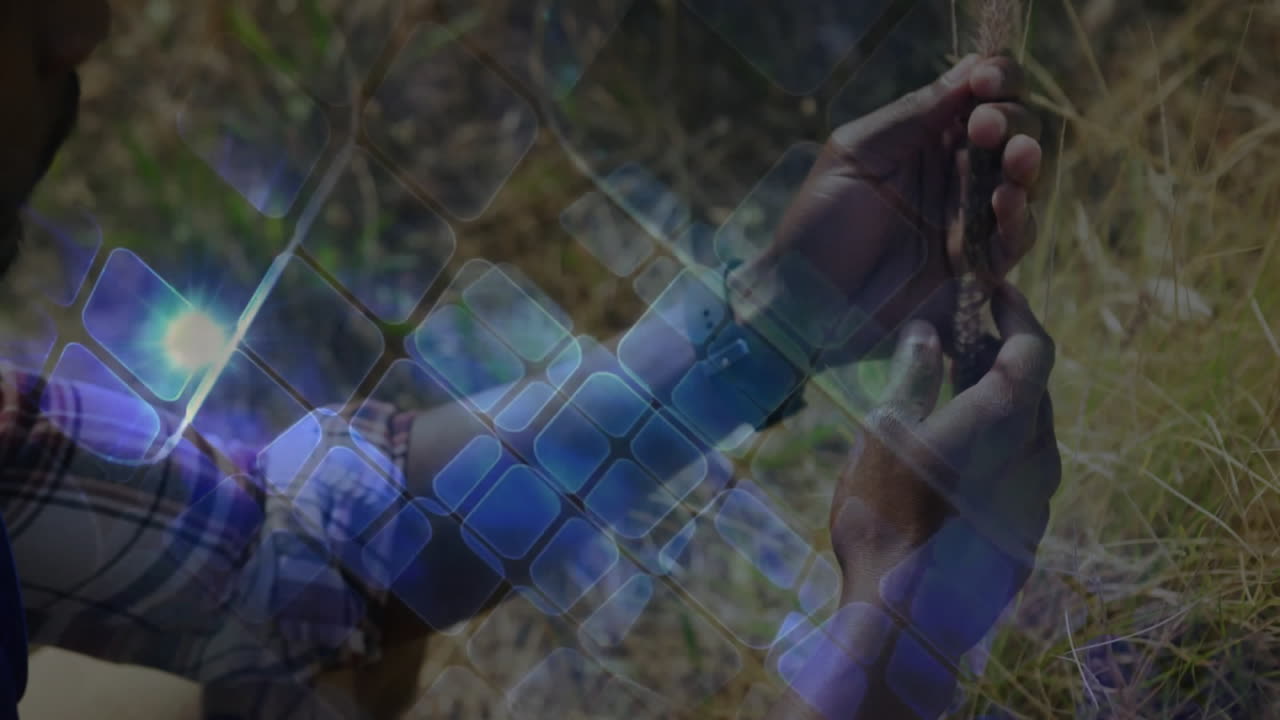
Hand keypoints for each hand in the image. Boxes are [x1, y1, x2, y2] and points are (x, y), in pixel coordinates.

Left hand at [735, 54, 1041, 364]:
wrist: (804, 301)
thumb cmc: (817, 223)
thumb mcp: (856, 155)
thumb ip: (914, 113)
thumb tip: (974, 63)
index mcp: (925, 136)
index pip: (980, 93)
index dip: (998, 79)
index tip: (988, 80)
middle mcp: (954, 170)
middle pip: (1012, 131)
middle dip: (1011, 120)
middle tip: (984, 127)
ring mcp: (968, 216)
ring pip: (1022, 181)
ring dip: (1025, 165)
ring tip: (1015, 158)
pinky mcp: (976, 265)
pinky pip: (1014, 238)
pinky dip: (1019, 219)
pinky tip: (1006, 203)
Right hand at [826, 283, 1059, 716]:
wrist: (904, 613)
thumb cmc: (886, 513)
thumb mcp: (886, 429)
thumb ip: (914, 374)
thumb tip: (926, 331)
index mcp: (1008, 418)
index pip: (1034, 346)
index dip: (1017, 311)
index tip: (994, 290)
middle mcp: (1037, 455)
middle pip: (1034, 390)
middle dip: (1001, 360)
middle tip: (957, 346)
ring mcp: (1036, 502)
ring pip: (1028, 436)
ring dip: (998, 411)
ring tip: (949, 406)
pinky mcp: (1025, 538)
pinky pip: (1020, 478)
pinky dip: (995, 454)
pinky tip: (951, 468)